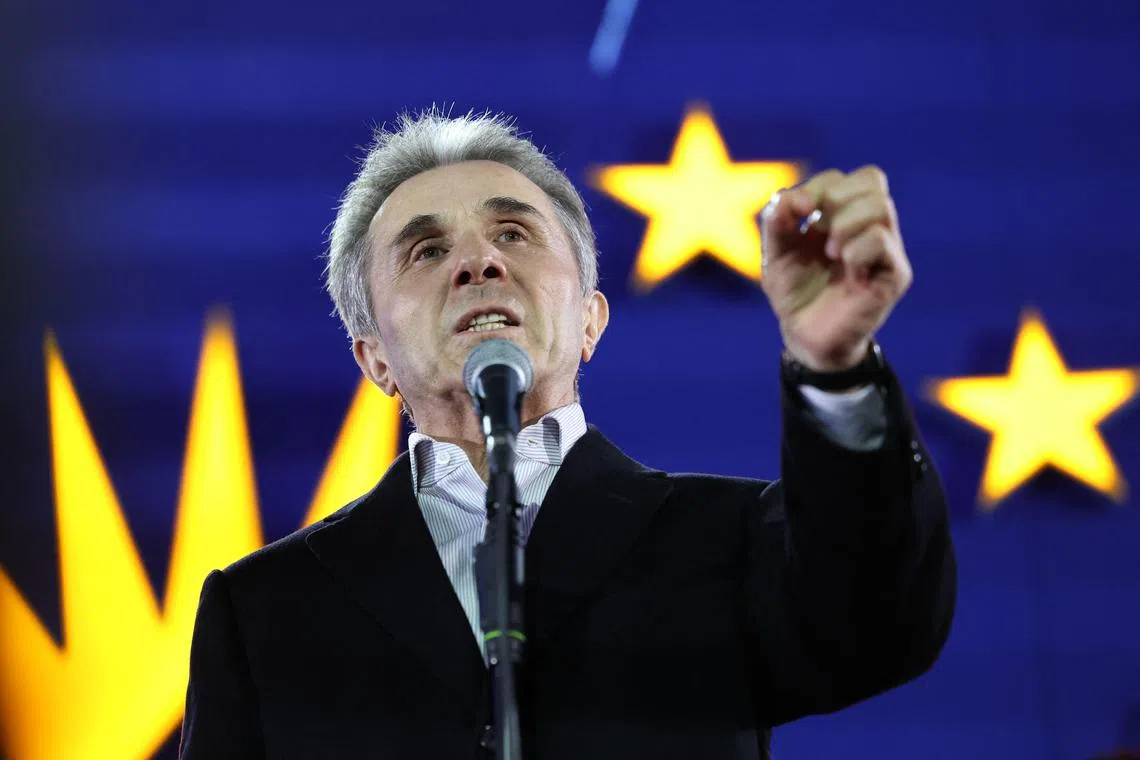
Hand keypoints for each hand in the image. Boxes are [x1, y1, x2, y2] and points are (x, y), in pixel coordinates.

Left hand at [760, 166, 911, 371]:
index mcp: (845, 215)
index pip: (846, 178)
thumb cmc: (794, 292)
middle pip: (873, 179)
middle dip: (834, 199)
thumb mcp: (775, 252)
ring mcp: (887, 250)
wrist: (804, 336)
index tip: (796, 213)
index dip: (817, 188)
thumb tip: (791, 199)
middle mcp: (870, 227)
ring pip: (880, 206)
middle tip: (818, 232)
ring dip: (845, 223)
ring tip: (830, 252)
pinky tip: (847, 270)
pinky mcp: (895, 275)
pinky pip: (881, 240)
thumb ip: (777, 220)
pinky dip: (856, 249)